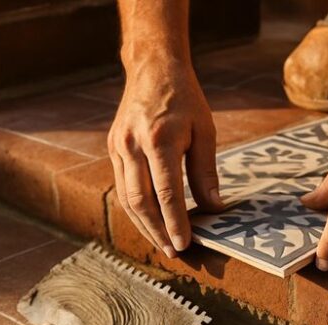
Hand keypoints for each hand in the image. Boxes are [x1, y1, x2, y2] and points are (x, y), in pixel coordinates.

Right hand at [108, 64, 220, 257]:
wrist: (152, 69)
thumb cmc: (185, 99)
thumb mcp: (205, 131)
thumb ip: (206, 171)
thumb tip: (214, 207)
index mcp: (159, 140)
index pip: (166, 193)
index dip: (175, 222)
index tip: (186, 244)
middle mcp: (133, 145)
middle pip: (141, 201)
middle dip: (157, 231)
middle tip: (174, 252)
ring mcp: (118, 147)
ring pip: (126, 198)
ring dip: (144, 225)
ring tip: (163, 244)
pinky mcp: (113, 148)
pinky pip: (122, 186)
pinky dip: (136, 208)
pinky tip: (150, 221)